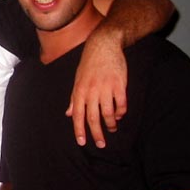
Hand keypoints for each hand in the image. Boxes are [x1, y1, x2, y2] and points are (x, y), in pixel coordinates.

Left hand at [66, 29, 126, 147]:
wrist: (103, 45)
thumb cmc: (88, 64)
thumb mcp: (77, 80)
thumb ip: (74, 99)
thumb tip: (69, 114)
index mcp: (79, 91)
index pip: (78, 115)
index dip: (79, 130)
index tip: (82, 142)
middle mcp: (91, 91)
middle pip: (93, 118)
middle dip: (96, 133)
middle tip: (101, 144)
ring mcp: (106, 88)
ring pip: (108, 113)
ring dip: (110, 124)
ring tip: (111, 128)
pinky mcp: (119, 84)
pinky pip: (121, 104)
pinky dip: (120, 112)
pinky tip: (119, 115)